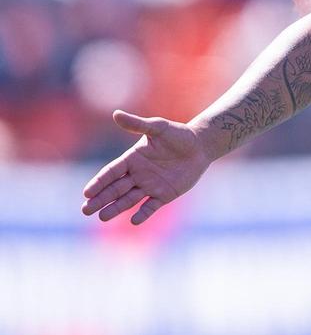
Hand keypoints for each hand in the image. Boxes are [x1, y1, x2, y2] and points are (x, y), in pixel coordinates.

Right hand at [81, 110, 212, 224]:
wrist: (201, 146)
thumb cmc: (179, 135)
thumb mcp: (158, 128)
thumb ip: (138, 124)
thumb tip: (116, 114)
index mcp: (132, 159)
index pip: (111, 172)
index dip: (99, 182)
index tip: (87, 192)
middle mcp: (137, 174)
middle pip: (115, 189)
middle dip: (100, 199)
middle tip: (85, 210)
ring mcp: (150, 186)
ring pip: (128, 199)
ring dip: (115, 208)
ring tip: (102, 217)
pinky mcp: (164, 195)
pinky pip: (151, 207)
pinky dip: (143, 214)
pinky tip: (134, 221)